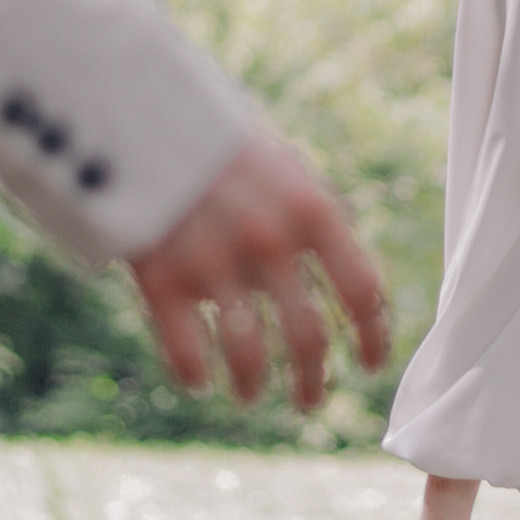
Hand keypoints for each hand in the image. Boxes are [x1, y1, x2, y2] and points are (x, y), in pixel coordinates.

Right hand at [129, 133, 389, 411]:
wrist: (146, 120)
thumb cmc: (230, 157)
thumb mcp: (291, 176)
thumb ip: (322, 232)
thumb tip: (358, 299)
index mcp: (313, 212)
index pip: (362, 292)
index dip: (373, 338)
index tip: (371, 365)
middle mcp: (269, 240)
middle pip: (308, 338)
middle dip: (312, 381)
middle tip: (309, 399)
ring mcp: (213, 261)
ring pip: (248, 357)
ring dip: (253, 387)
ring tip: (250, 396)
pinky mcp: (160, 279)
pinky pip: (187, 355)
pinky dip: (196, 378)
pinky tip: (200, 381)